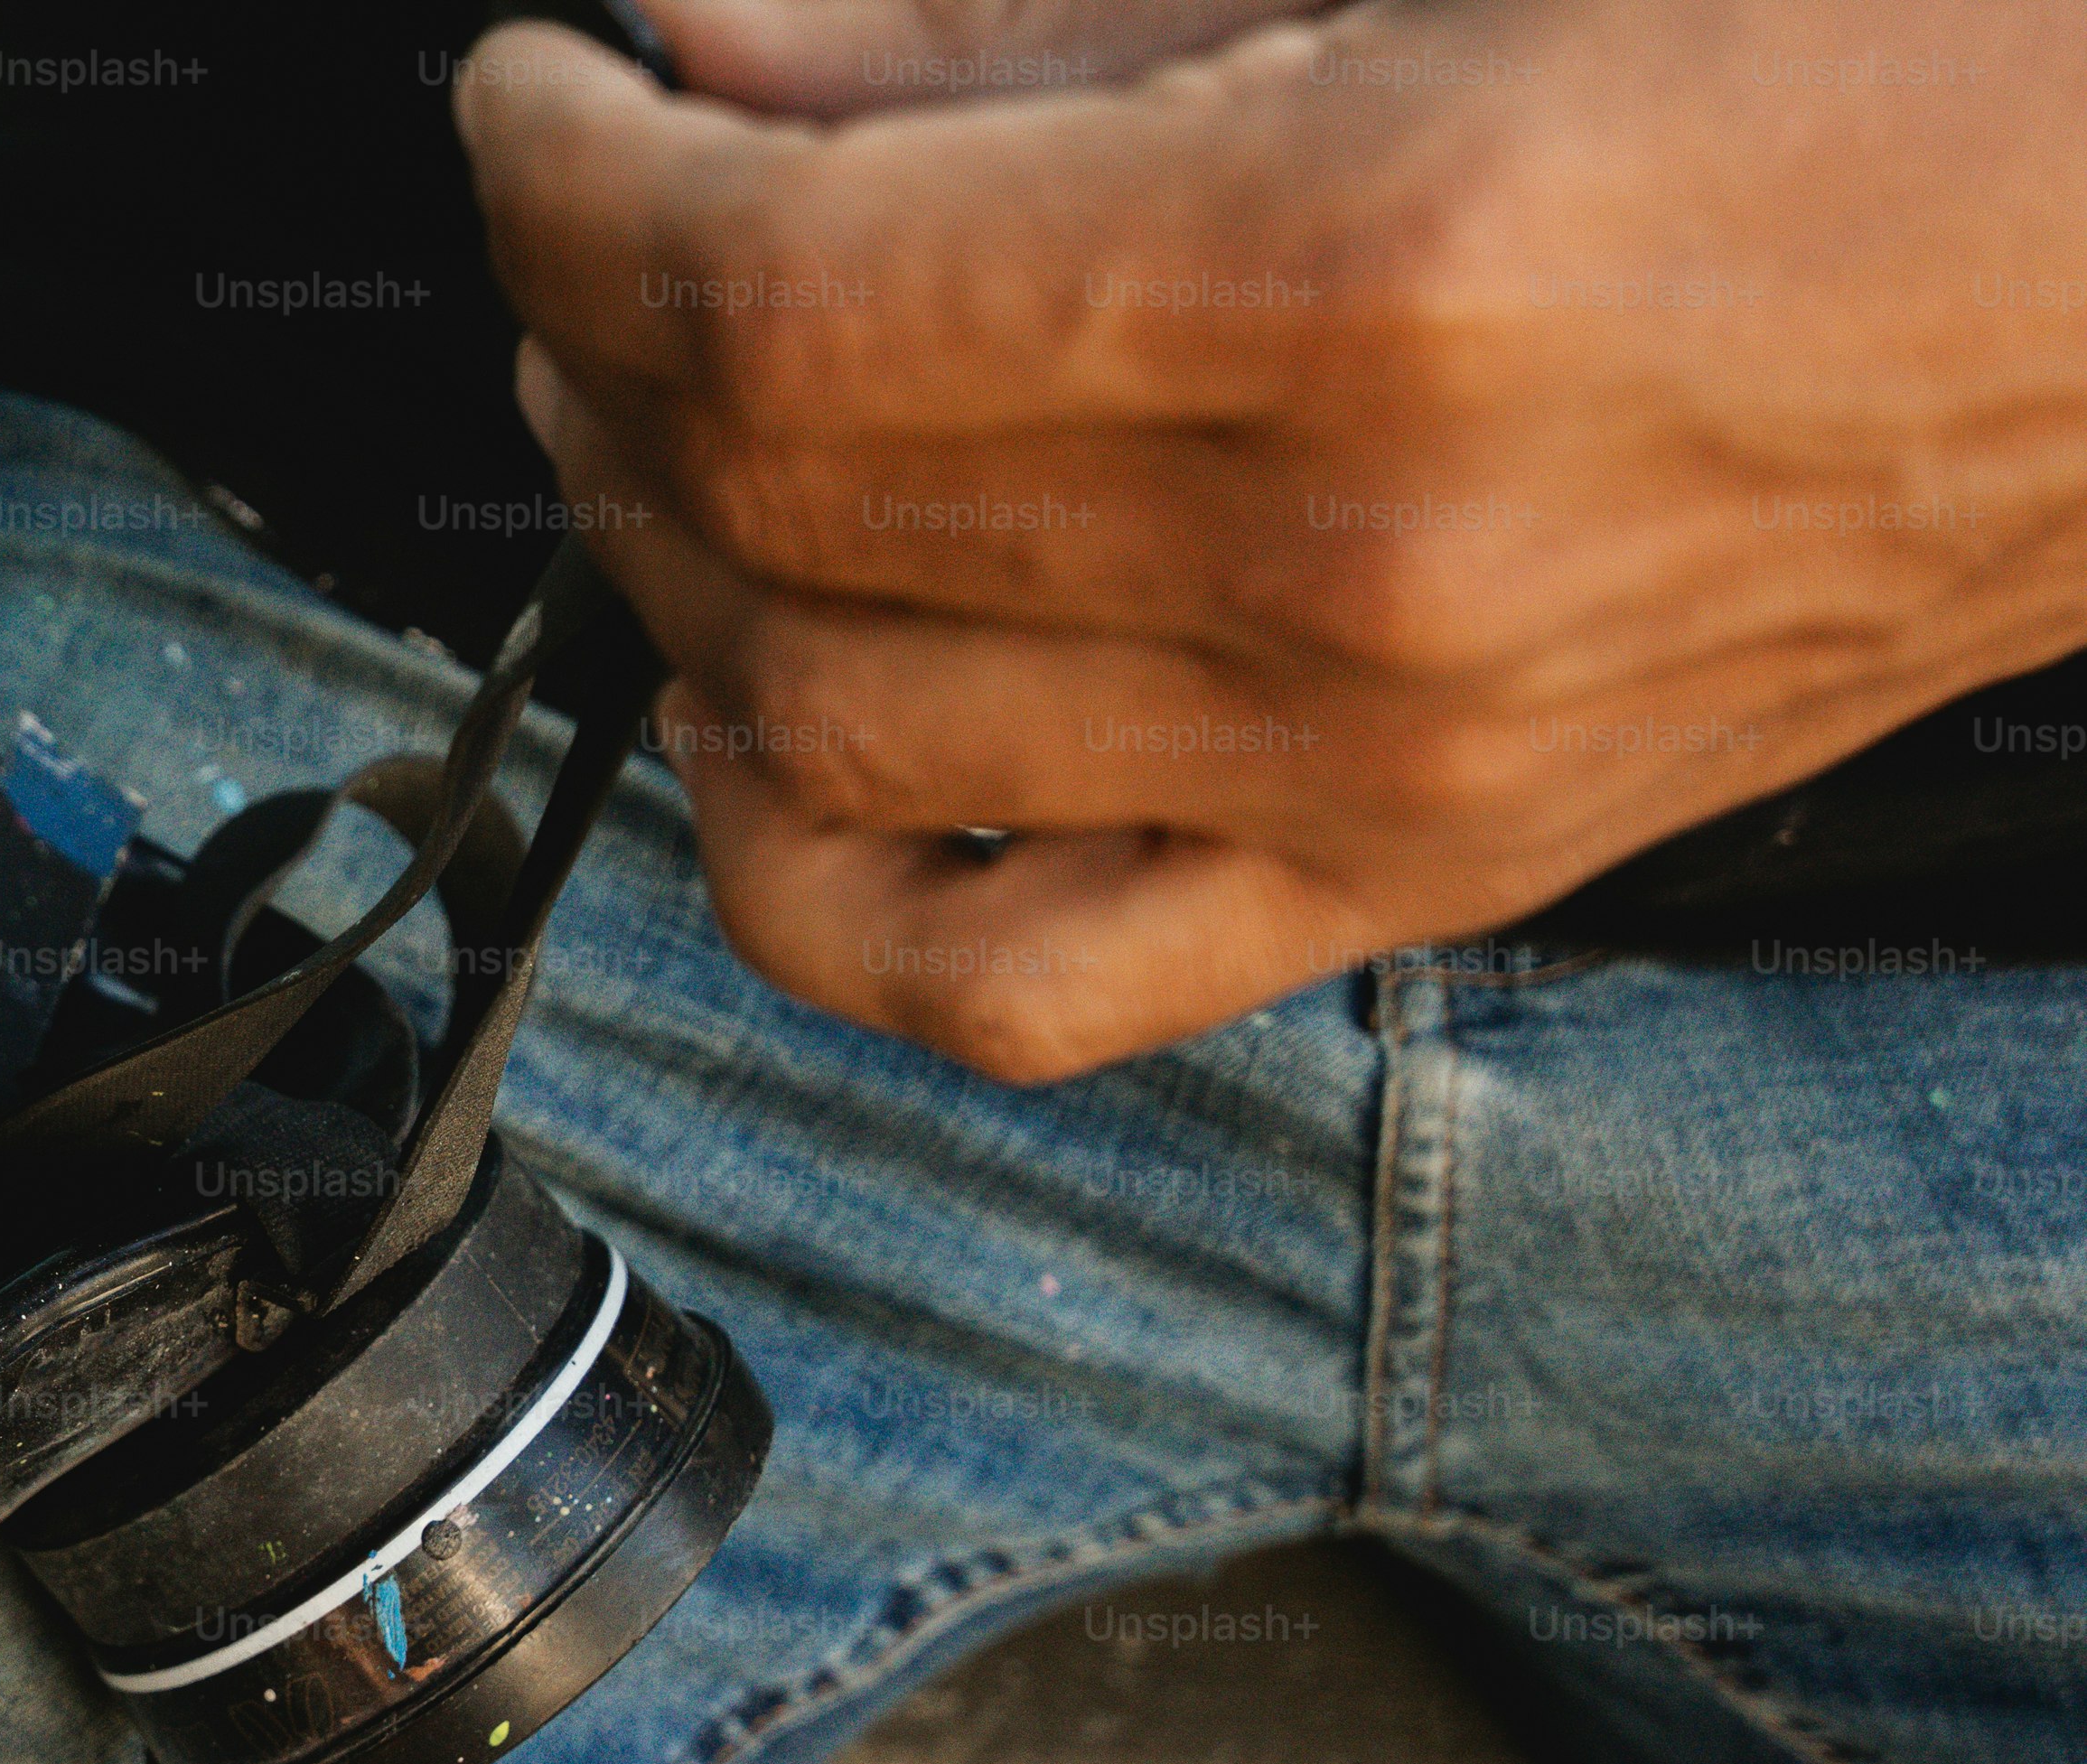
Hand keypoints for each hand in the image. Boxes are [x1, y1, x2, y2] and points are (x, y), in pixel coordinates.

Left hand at [457, 0, 2086, 1079]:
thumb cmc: (1913, 29)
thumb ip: (1033, 17)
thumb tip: (706, 52)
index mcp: (1371, 266)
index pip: (770, 298)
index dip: (568, 193)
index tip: (531, 108)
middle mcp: (1355, 560)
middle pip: (763, 512)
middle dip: (589, 347)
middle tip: (587, 225)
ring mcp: (1382, 759)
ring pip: (819, 748)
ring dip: (656, 571)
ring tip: (656, 421)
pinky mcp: (1417, 871)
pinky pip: (1004, 986)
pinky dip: (810, 880)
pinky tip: (764, 724)